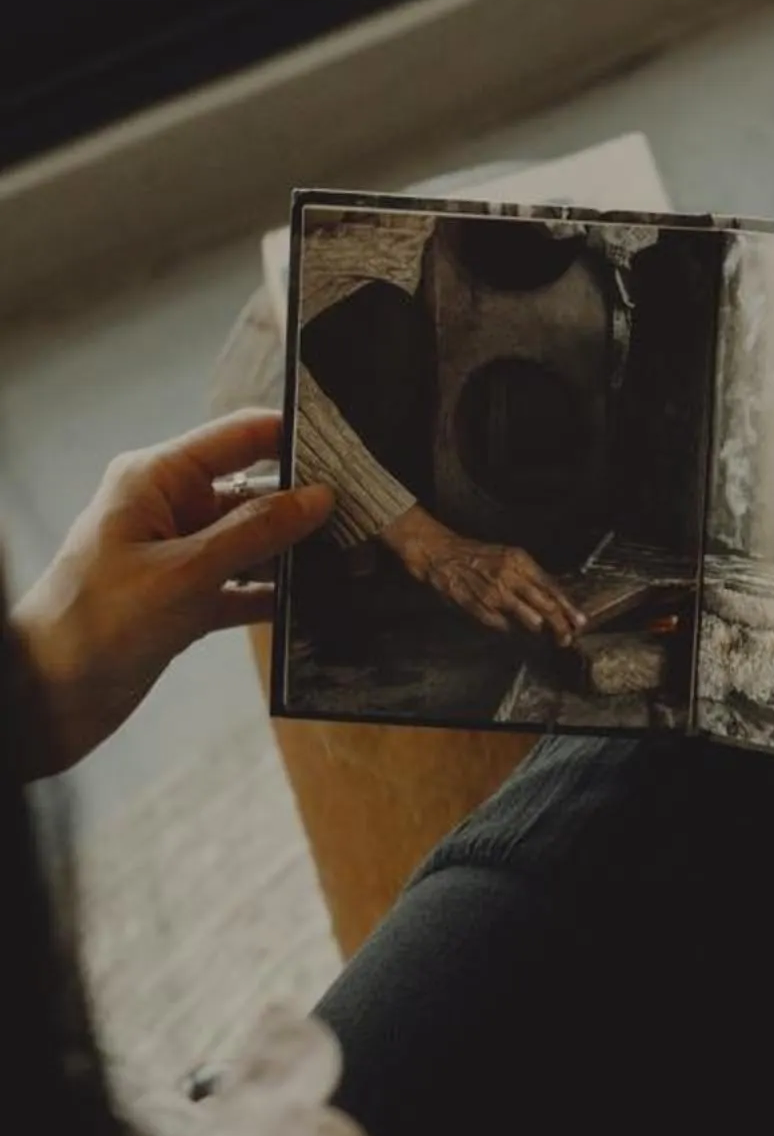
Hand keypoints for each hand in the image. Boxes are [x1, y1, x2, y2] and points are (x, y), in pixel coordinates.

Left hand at [10, 412, 333, 776]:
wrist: (47, 698)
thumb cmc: (95, 625)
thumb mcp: (185, 573)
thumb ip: (254, 533)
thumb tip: (316, 499)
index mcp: (154, 480)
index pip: (236, 437)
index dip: (291, 438)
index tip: (348, 451)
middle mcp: (167, 508)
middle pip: (252, 489)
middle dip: (304, 503)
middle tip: (364, 517)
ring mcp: (176, 555)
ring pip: (251, 540)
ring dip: (294, 553)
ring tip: (351, 562)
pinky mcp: (184, 599)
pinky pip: (242, 585)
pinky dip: (273, 593)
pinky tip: (313, 603)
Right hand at [381, 505, 582, 640]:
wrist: (442, 554)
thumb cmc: (478, 557)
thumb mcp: (509, 558)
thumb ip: (530, 577)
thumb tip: (554, 598)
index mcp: (520, 561)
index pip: (551, 587)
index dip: (567, 607)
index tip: (580, 621)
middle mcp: (509, 575)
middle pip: (544, 604)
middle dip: (559, 624)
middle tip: (567, 637)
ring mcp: (493, 591)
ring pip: (526, 615)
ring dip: (537, 626)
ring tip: (544, 633)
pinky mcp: (477, 605)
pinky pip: (500, 623)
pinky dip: (508, 628)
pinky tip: (512, 630)